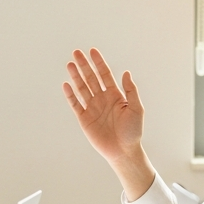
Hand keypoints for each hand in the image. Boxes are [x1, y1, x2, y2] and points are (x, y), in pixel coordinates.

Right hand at [63, 48, 144, 166]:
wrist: (123, 151)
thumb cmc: (133, 131)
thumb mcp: (137, 108)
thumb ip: (131, 90)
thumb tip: (126, 73)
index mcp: (115, 95)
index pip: (104, 74)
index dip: (99, 62)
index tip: (92, 51)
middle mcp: (102, 99)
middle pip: (91, 78)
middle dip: (84, 65)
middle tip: (77, 52)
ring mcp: (93, 108)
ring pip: (82, 88)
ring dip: (76, 76)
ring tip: (70, 64)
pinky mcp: (84, 119)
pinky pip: (76, 104)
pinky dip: (71, 95)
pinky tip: (66, 84)